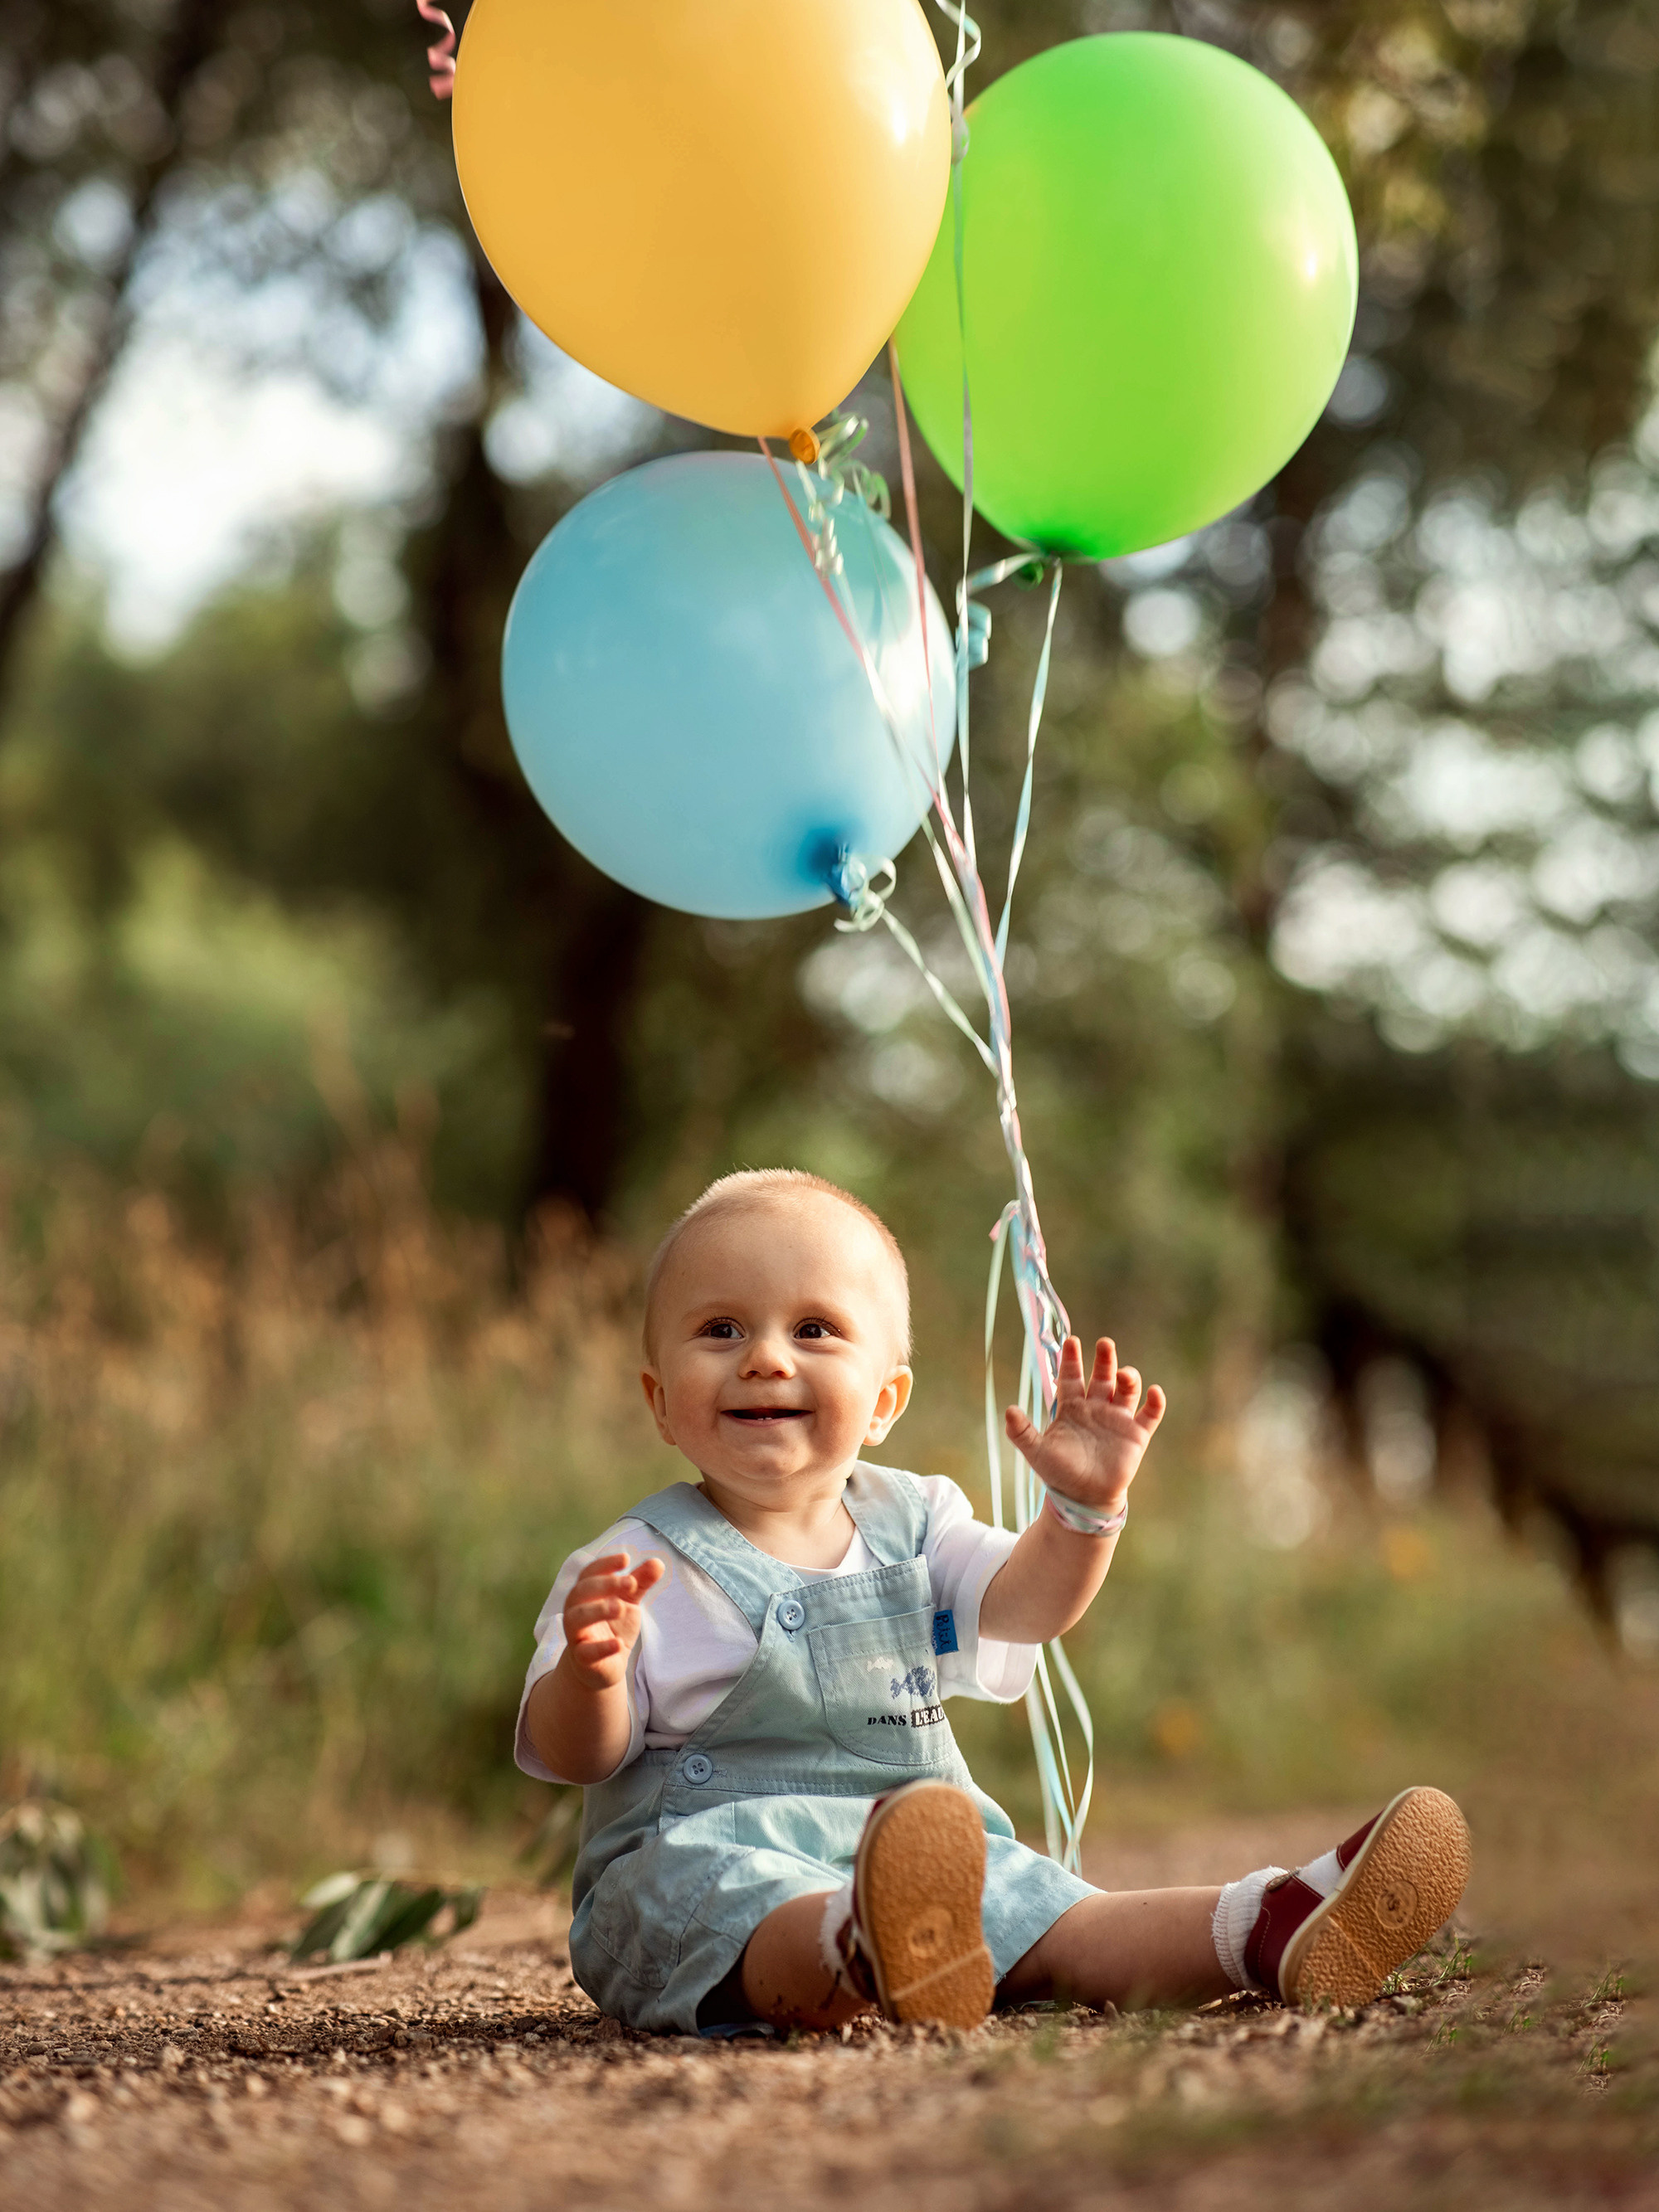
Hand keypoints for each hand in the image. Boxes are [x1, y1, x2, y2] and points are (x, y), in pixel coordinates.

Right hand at [561, 1550, 665, 1693]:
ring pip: (576, 1619)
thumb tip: (658, 1562)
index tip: (626, 1558)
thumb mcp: (628, 1602)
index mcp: (587, 1593)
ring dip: (597, 1610)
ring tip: (620, 1607)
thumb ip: (640, 1583)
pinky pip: (585, 1652)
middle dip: (605, 1584)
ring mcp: (577, 1635)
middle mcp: (576, 1611)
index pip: (589, 1573)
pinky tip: (619, 1644)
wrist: (604, 1665)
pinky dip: (601, 1647)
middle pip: (581, 1591)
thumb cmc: (613, 1626)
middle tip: (631, 1582)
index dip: (605, 1564)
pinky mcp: (582, 1659)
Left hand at [1004, 1336, 1164, 1512]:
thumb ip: (1021, 1432)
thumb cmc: (1059, 1472)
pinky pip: (1150, 1415)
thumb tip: (1008, 1410)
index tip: (1071, 1341)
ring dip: (1128, 1379)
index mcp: (1072, 1407)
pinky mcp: (1136, 1435)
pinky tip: (1155, 1392)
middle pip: (1102, 1376)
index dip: (1072, 1359)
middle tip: (1105, 1343)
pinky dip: (1155, 1403)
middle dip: (1104, 1359)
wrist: (1083, 1498)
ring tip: (1125, 1374)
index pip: (1072, 1377)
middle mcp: (1096, 1407)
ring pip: (1126, 1390)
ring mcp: (1117, 1419)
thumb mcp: (1036, 1452)